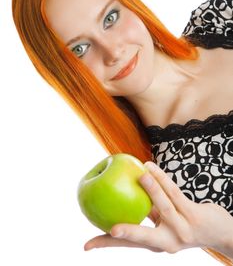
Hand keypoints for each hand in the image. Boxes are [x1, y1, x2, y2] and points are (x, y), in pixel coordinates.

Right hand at [84, 161, 232, 254]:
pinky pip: (174, 192)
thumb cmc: (183, 223)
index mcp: (156, 244)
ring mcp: (182, 228)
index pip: (127, 245)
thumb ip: (147, 213)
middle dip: (129, 234)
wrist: (218, 231)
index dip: (105, 245)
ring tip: (140, 174)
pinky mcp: (193, 214)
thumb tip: (122, 194)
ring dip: (152, 189)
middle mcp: (168, 241)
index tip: (86, 246)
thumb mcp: (163, 223)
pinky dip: (162, 178)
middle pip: (144, 237)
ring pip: (163, 206)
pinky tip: (150, 166)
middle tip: (113, 230)